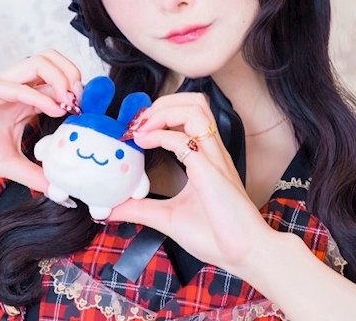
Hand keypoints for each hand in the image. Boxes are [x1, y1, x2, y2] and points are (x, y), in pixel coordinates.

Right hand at [0, 49, 81, 193]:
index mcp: (24, 99)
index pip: (60, 80)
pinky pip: (18, 84)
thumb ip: (35, 176)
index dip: (79, 93)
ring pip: (41, 61)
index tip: (88, 116)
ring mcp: (2, 84)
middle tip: (81, 104)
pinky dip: (40, 95)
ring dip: (62, 77)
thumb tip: (62, 195)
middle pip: (55, 60)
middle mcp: (16, 86)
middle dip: (75, 77)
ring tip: (70, 103)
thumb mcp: (8, 165)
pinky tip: (54, 110)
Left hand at [108, 93, 274, 276]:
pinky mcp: (210, 173)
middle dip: (163, 102)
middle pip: (195, 101)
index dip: (162, 111)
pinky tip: (144, 143)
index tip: (137, 128)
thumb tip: (109, 210)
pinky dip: (160, 134)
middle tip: (140, 122)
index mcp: (207, 157)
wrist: (246, 254)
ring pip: (195, 109)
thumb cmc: (216, 235)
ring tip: (142, 128)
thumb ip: (140, 209)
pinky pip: (184, 140)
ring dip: (163, 111)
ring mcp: (213, 159)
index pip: (190, 114)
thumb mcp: (168, 218)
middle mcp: (212, 152)